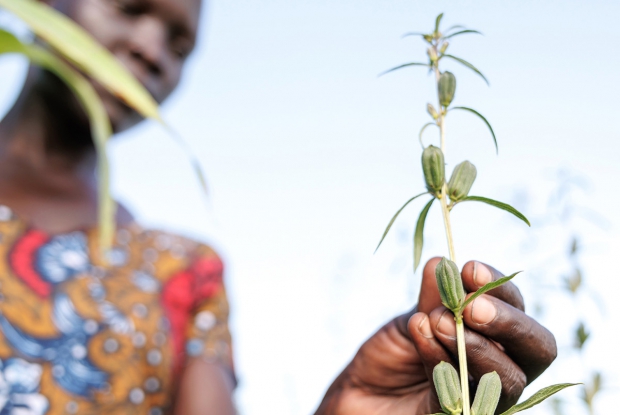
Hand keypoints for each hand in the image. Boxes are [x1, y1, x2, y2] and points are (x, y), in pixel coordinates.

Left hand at [315, 257, 556, 413]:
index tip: (469, 269)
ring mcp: (484, 397)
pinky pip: (463, 393)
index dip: (500, 288)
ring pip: (510, 378)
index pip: (518, 310)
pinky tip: (420, 334)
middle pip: (538, 348)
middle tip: (471, 307)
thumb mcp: (412, 319)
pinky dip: (441, 359)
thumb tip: (441, 262)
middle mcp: (500, 368)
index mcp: (496, 338)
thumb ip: (432, 298)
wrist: (360, 395)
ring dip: (473, 343)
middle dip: (508, 322)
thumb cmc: (391, 356)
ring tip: (437, 320)